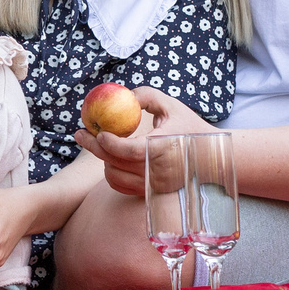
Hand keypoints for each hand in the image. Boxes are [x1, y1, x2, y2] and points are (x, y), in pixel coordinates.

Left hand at [74, 87, 211, 195]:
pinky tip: (110, 159)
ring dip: (103, 160)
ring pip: (114, 176)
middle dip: (93, 147)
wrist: (209, 159)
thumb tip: (122, 95)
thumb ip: (146, 96)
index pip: (130, 151)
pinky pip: (120, 186)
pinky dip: (111, 173)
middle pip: (116, 163)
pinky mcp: (150, 194)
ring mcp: (153, 186)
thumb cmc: (189, 127)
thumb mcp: (171, 106)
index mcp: (164, 148)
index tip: (98, 132)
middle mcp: (158, 171)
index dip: (110, 143)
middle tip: (79, 134)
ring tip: (102, 145)